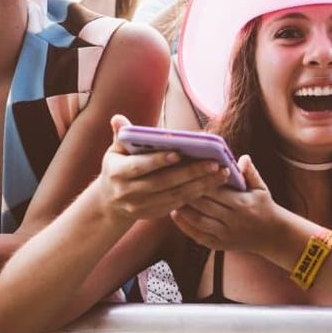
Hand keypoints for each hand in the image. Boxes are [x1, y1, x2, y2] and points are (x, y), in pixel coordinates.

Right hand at [99, 115, 232, 223]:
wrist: (110, 203)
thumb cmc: (117, 168)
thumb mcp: (115, 152)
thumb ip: (121, 135)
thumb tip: (118, 118)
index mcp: (117, 173)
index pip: (139, 167)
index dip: (158, 161)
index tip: (179, 153)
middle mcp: (128, 192)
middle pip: (163, 182)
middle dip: (190, 172)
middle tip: (214, 163)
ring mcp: (141, 206)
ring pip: (175, 195)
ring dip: (200, 185)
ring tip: (221, 172)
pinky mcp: (154, 214)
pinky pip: (178, 204)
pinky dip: (197, 194)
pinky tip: (213, 184)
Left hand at [170, 155, 284, 253]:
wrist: (271, 235)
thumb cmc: (264, 206)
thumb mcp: (261, 188)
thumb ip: (250, 172)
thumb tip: (241, 157)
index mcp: (242, 203)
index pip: (217, 190)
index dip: (202, 180)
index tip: (189, 169)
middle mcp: (232, 220)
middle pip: (204, 205)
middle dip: (188, 192)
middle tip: (173, 180)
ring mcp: (225, 235)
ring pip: (198, 221)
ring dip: (183, 209)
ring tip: (171, 196)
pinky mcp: (219, 245)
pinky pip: (198, 236)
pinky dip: (184, 226)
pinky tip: (176, 214)